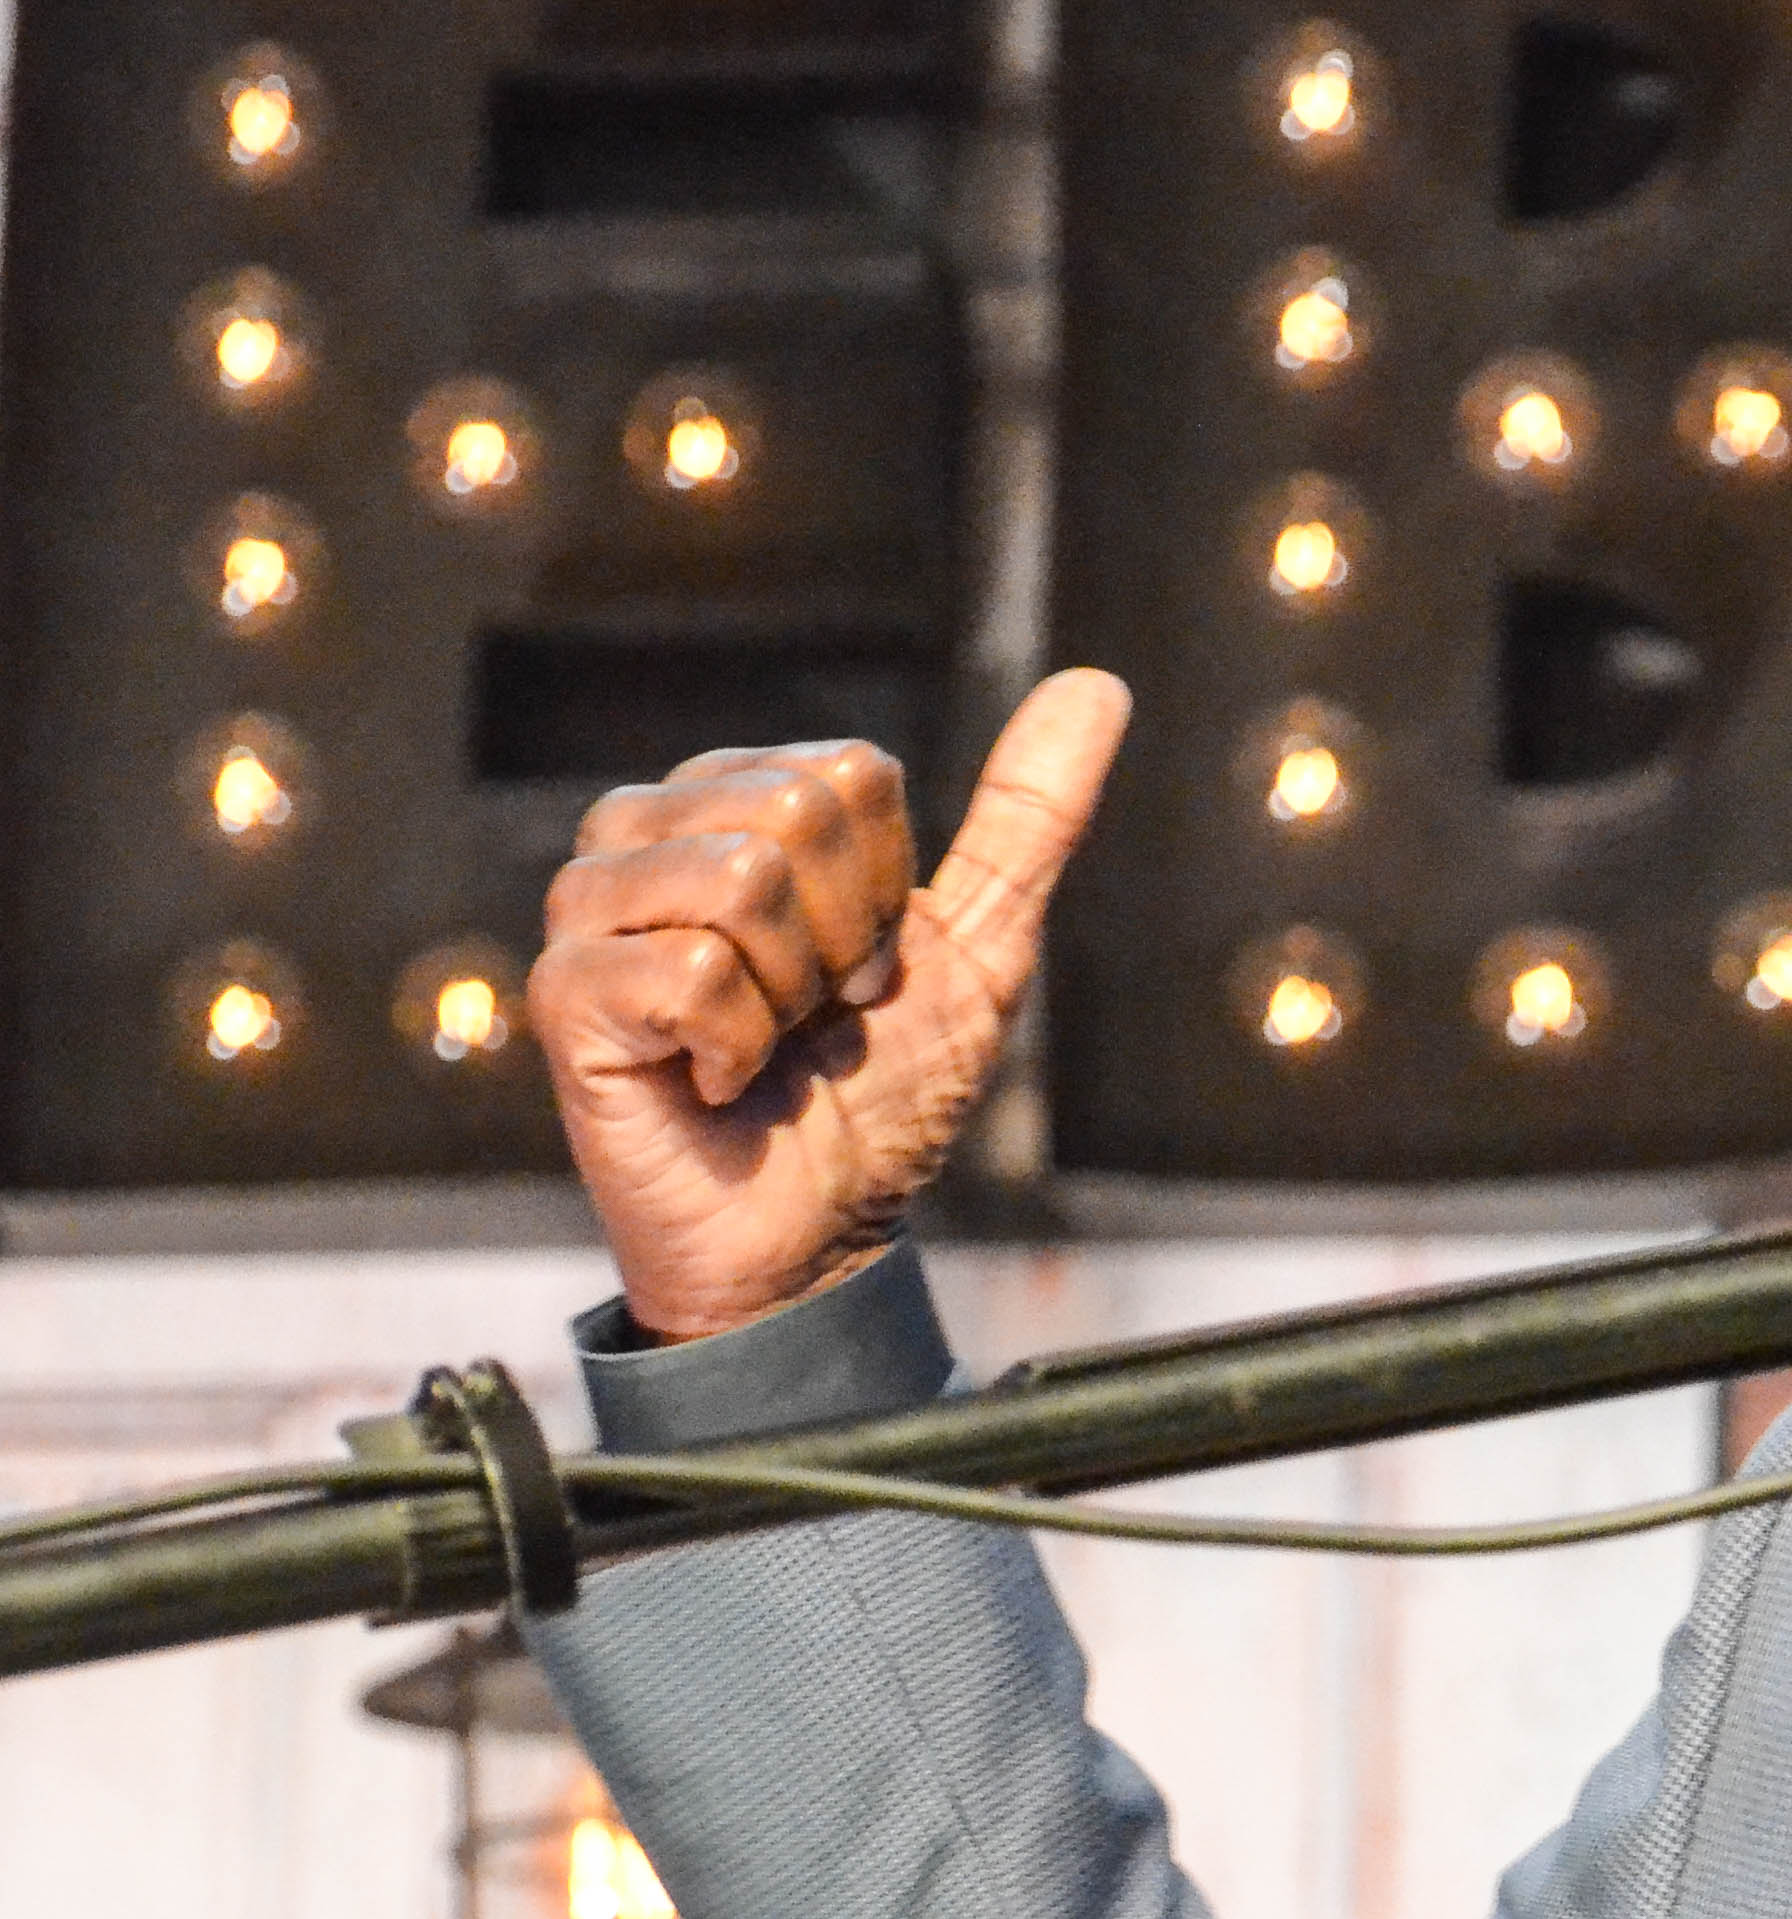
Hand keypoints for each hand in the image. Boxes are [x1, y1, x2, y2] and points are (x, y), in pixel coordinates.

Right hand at [530, 669, 1129, 1338]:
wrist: (819, 1231)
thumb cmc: (881, 1088)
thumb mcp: (981, 944)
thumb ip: (1028, 816)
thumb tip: (1099, 686)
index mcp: (732, 800)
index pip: (851, 774)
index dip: (889, 889)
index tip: (867, 968)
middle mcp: (643, 832)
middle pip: (796, 812)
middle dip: (847, 937)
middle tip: (817, 1011)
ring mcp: (589, 909)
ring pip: (741, 880)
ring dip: (794, 992)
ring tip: (764, 1041)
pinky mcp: (566, 993)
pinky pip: (695, 974)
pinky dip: (740, 1048)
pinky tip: (713, 1081)